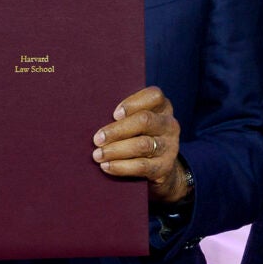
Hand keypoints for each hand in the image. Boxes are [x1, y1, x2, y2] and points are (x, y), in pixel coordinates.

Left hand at [94, 86, 191, 207]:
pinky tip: (107, 166)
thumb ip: (123, 116)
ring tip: (97, 155)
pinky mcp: (165, 166)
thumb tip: (93, 116)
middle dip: (117, 130)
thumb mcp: (136, 122)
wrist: (159, 167)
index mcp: (162, 108)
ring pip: (142, 145)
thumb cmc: (138, 137)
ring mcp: (170, 146)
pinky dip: (121, 167)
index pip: (154, 96)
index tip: (114, 114)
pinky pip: (142, 166)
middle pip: (145, 120)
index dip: (133, 103)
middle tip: (97, 139)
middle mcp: (169, 124)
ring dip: (116, 150)